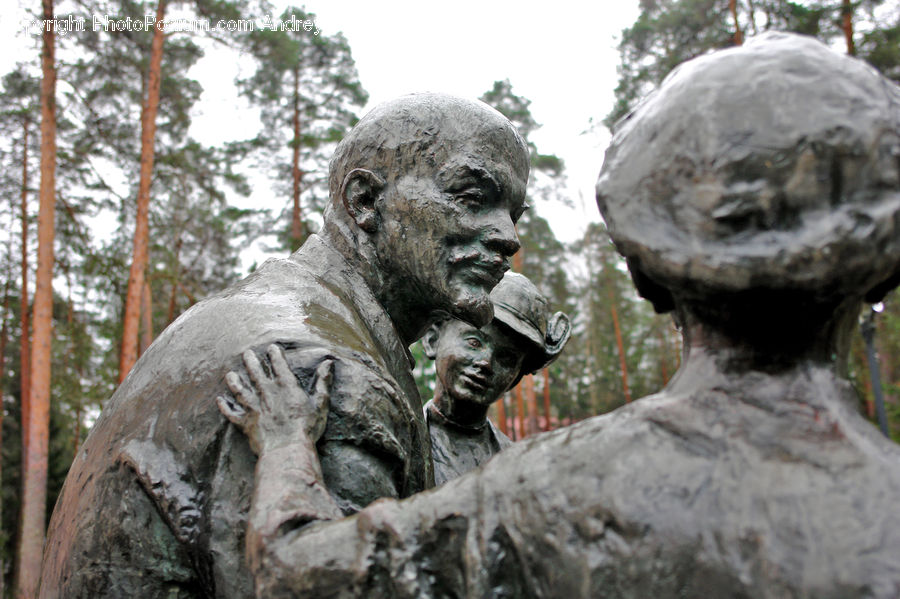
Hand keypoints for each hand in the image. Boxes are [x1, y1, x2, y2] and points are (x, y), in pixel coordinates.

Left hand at [217, 344, 332, 454]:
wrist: (286, 449)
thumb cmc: (306, 428)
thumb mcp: (320, 403)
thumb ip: (322, 382)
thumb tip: (328, 363)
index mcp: (286, 387)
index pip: (279, 365)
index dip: (275, 355)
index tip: (271, 348)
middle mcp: (267, 393)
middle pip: (256, 374)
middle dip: (251, 362)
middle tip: (246, 353)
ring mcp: (254, 408)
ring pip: (240, 391)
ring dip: (234, 381)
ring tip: (230, 374)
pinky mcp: (246, 423)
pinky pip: (232, 414)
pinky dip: (225, 407)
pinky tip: (220, 401)